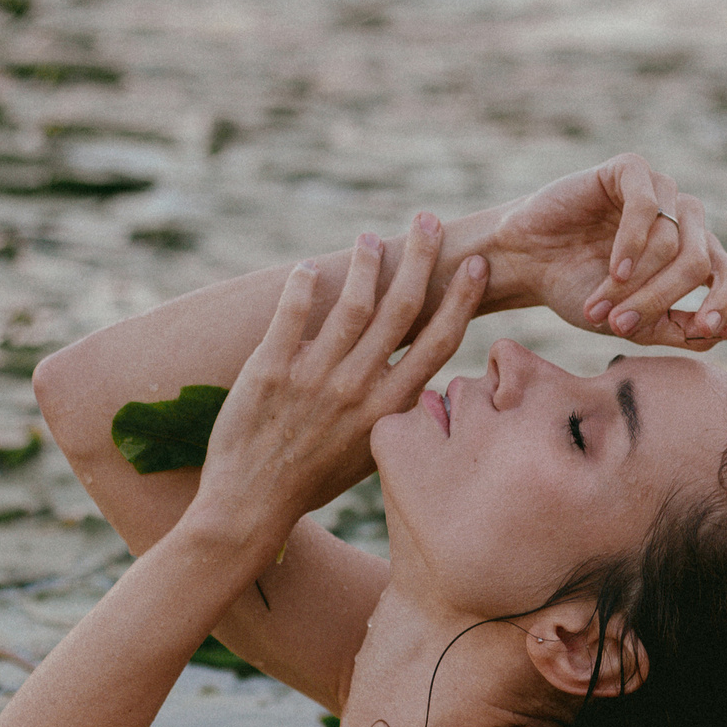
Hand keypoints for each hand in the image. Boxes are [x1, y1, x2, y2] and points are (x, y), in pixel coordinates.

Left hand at [191, 216, 486, 532]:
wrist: (251, 504)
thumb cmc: (313, 480)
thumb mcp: (369, 450)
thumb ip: (392, 409)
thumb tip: (417, 378)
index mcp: (388, 407)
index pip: (437, 342)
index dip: (460, 300)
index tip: (475, 267)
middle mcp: (357, 387)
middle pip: (401, 309)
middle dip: (419, 259)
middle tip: (427, 222)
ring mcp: (314, 377)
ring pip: (351, 304)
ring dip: (365, 264)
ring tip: (370, 239)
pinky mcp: (269, 370)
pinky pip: (292, 315)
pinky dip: (302, 287)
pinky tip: (307, 267)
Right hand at [485, 153, 726, 348]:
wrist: (526, 262)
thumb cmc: (580, 290)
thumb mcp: (637, 324)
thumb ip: (687, 328)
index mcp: (695, 255)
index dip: (726, 303)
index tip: (703, 328)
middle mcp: (685, 220)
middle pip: (699, 262)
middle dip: (658, 299)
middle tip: (618, 326)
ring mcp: (662, 192)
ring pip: (672, 241)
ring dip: (634, 282)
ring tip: (598, 306)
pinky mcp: (631, 171)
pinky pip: (648, 206)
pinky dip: (632, 244)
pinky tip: (613, 268)